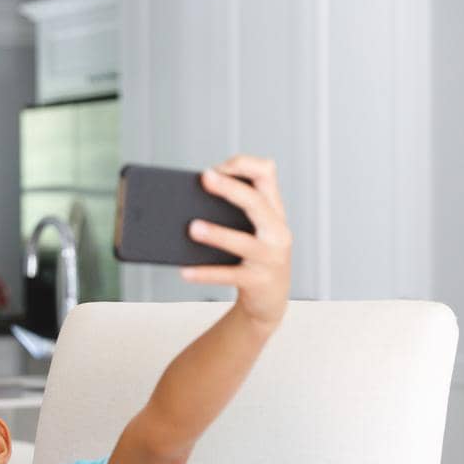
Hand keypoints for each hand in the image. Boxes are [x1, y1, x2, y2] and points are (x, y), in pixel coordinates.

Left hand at [183, 155, 292, 332]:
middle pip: (256, 202)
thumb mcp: (251, 229)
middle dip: (230, 188)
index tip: (217, 167)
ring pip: (243, 242)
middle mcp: (277, 231)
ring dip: (217, 234)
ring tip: (192, 228)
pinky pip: (228, 276)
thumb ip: (232, 210)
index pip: (267, 174)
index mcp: (274, 210)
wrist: (270, 299)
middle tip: (204, 178)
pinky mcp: (258, 282)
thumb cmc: (252, 257)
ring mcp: (270, 257)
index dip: (243, 165)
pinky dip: (205, 274)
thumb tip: (186, 201)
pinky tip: (185, 271)